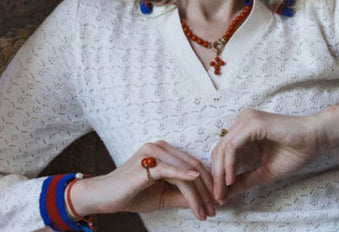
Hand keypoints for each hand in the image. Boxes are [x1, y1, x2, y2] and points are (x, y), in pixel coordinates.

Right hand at [70, 140, 215, 220]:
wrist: (105, 197)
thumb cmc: (132, 194)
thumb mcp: (164, 196)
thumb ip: (183, 195)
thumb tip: (206, 201)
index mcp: (165, 151)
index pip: (193, 165)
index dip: (207, 184)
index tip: (216, 203)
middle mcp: (160, 147)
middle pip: (192, 166)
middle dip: (206, 189)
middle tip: (215, 208)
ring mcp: (153, 152)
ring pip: (184, 170)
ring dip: (198, 192)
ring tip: (206, 209)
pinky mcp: (146, 163)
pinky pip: (169, 170)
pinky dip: (183, 175)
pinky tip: (195, 180)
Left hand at [211, 108, 325, 202]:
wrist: (316, 139)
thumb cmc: (295, 151)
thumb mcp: (265, 170)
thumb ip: (245, 179)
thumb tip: (225, 194)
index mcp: (245, 128)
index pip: (223, 150)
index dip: (218, 173)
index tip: (220, 195)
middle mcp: (243, 120)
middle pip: (219, 148)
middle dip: (216, 175)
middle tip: (218, 196)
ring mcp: (247, 120)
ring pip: (223, 147)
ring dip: (221, 172)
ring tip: (223, 191)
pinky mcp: (254, 123)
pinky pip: (233, 145)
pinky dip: (229, 164)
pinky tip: (231, 179)